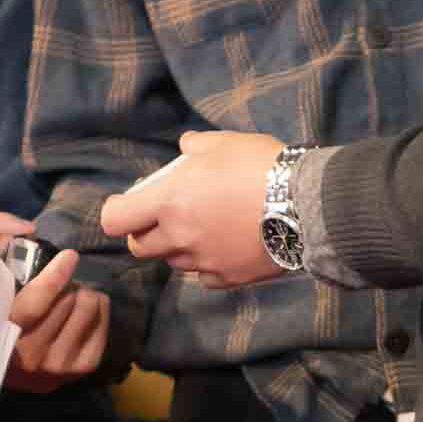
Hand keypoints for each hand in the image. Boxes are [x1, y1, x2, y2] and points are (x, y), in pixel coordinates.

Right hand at [3, 253, 109, 391]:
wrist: (15, 373)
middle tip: (61, 290)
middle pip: (67, 299)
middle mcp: (33, 356)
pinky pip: (102, 321)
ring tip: (72, 301)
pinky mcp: (83, 366)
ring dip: (83, 296)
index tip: (69, 256)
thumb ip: (11, 281)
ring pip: (88, 306)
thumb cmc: (3, 329)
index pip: (34, 304)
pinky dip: (98, 310)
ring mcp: (60, 364)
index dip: (54, 276)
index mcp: (4, 338)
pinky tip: (85, 313)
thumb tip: (42, 255)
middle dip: (67, 287)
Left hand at [100, 131, 291, 289]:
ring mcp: (202, 262)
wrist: (306, 205)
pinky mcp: (227, 278)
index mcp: (168, 202)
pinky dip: (206, 264)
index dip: (118, 211)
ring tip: (204, 228)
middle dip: (144, 232)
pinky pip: (203, 276)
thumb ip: (194, 147)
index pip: (115, 219)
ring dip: (178, 247)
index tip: (130, 203)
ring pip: (173, 262)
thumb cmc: (261, 167)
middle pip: (139, 247)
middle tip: (165, 216)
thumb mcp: (224, 143)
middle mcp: (179, 237)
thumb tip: (185, 149)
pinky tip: (225, 246)